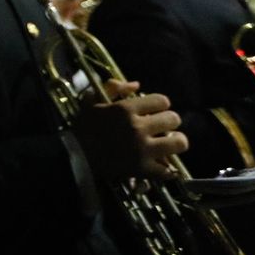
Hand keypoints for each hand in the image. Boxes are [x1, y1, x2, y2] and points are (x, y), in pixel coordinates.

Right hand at [73, 79, 187, 181]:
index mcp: (125, 109)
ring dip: (176, 142)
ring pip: (179, 143)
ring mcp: (142, 150)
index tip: (155, 109)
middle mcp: (137, 127)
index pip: (162, 101)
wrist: (74, 156)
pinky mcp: (143, 169)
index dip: (161, 104)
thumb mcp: (92, 100)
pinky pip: (168, 170)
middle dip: (170, 121)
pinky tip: (161, 165)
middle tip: (162, 127)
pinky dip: (167, 169)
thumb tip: (136, 84)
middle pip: (174, 119)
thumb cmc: (83, 127)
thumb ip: (113, 87)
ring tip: (168, 144)